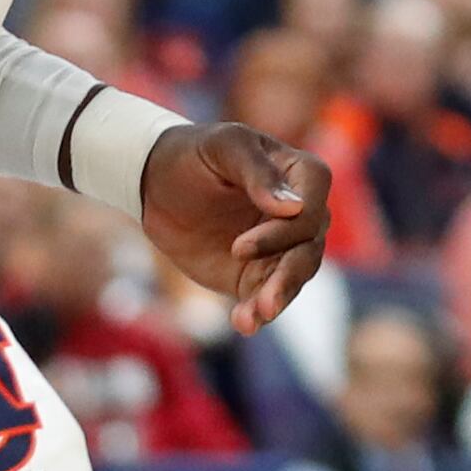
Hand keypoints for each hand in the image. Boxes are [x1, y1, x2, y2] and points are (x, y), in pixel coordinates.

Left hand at [138, 120, 330, 337]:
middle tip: (262, 300)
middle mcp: (298, 212)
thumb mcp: (223, 147)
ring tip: (251, 318)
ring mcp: (279, 246)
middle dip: (288, 275)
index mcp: (299, 173)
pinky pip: (267, 296)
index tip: (242, 246)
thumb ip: (257, 172)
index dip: (288, 229)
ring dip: (278, 298)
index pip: (314, 202)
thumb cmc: (196, 153)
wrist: (157, 183)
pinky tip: (242, 323)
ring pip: (295, 276)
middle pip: (310, 246)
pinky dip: (258, 312)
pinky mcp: (256, 274)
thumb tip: (293, 207)